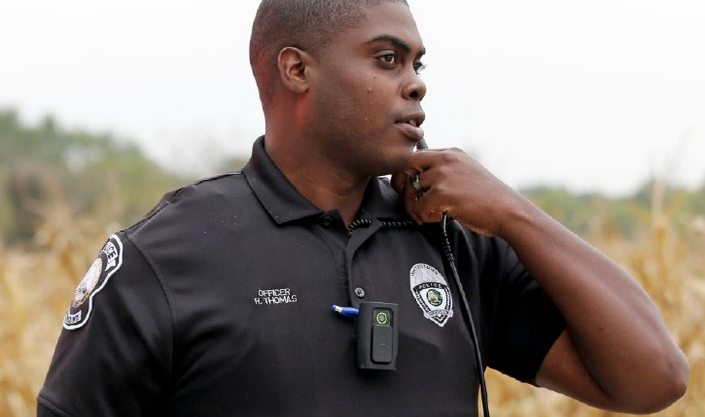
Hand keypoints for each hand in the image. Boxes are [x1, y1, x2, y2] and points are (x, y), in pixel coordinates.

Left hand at [391, 148, 523, 236]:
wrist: (508, 211)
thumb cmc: (488, 200)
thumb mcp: (466, 175)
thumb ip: (445, 173)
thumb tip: (419, 184)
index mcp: (451, 153)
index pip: (416, 156)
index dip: (409, 175)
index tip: (412, 190)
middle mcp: (445, 159)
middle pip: (406, 165)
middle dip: (401, 185)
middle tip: (410, 202)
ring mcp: (444, 174)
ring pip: (410, 187)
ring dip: (413, 206)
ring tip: (427, 215)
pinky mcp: (443, 192)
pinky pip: (418, 205)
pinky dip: (422, 215)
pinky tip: (436, 219)